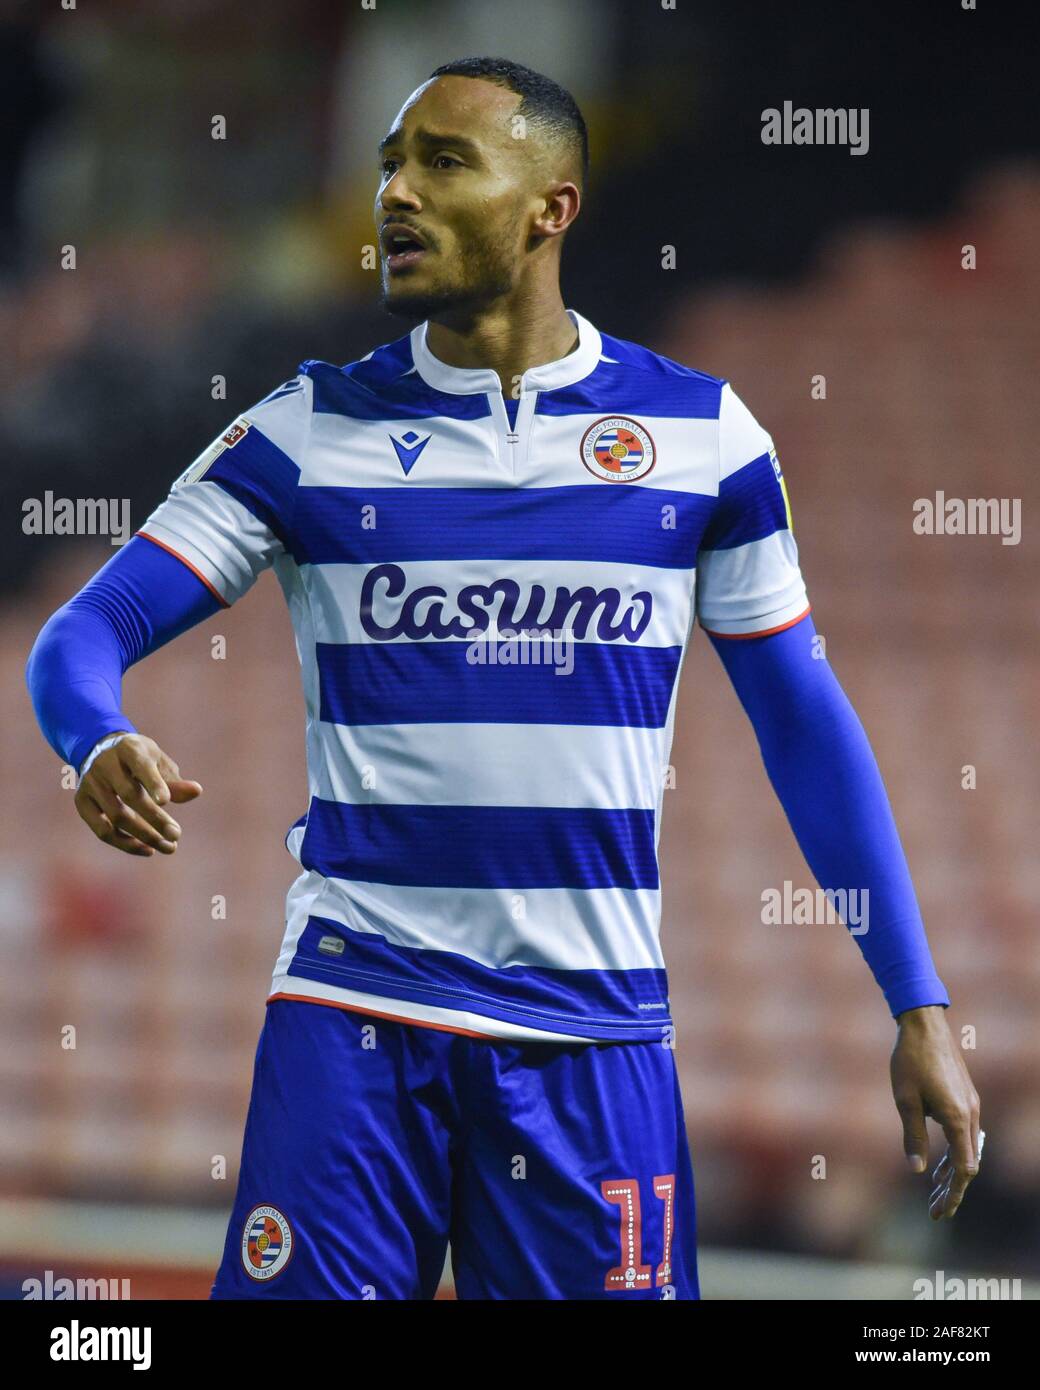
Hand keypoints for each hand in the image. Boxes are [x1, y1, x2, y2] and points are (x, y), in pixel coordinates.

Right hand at [74, 733, 202, 856]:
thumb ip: (174, 780)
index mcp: (129, 748)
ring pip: (116, 816)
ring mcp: (90, 784)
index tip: (166, 802)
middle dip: (155, 818)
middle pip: (129, 795)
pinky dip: (125, 843)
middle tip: (176, 835)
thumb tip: (196, 792)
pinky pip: (102, 830)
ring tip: (168, 847)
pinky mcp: (82, 802)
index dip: (153, 783)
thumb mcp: (158, 762)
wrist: (101, 751)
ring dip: (144, 836)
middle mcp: (105, 765)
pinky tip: (148, 850)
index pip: (141, 766)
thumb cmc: (139, 759)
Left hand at [891, 1004, 981, 1219]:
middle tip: (934, 1212)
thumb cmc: (909, 1060)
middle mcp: (970, 1113)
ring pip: (967, 1150)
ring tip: (934, 1194)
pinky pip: (964, 1134)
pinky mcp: (964, 1097)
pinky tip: (939, 1166)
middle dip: (952, 1190)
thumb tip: (916, 1169)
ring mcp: (970, 1105)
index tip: (939, 1212)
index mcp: (957, 1117)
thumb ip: (913, 1135)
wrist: (923, 1024)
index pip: (964, 1169)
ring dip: (952, 1174)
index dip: (953, 1194)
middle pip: (968, 1164)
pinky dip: (954, 1153)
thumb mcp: (905, 1100)